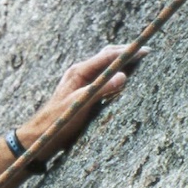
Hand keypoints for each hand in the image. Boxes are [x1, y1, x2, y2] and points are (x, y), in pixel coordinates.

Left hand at [20, 45, 146, 159]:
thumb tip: (124, 76)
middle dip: (126, 54)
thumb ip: (101, 89)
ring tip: (141, 63)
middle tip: (147, 54)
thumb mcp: (81, 104)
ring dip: (122, 64)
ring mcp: (82, 83)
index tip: (146, 50)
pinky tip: (126, 81)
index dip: (127, 52)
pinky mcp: (84, 93)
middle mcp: (81, 73)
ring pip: (106, 68)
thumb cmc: (57, 121)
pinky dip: (117, 77)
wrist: (40, 136)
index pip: (107, 56)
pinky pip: (104, 80)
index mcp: (78, 71)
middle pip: (107, 58)